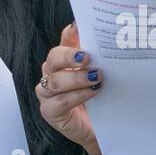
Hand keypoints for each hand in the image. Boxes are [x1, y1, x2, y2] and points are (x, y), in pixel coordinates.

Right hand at [36, 24, 106, 154]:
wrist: (102, 129)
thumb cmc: (101, 99)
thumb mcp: (103, 75)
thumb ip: (101, 57)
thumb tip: (108, 37)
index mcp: (64, 60)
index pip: (64, 41)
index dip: (70, 33)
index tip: (79, 25)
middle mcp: (52, 73)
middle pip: (53, 58)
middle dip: (69, 56)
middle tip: (87, 57)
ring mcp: (47, 93)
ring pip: (55, 81)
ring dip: (76, 78)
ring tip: (96, 77)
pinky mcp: (50, 111)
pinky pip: (59, 101)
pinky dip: (77, 95)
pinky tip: (92, 92)